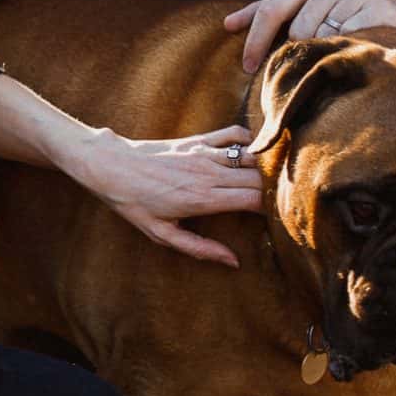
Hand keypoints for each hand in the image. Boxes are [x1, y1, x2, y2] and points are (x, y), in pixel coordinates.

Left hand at [70, 123, 264, 266]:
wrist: (110, 166)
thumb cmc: (134, 203)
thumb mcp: (162, 235)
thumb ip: (200, 248)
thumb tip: (233, 262)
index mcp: (203, 198)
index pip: (254, 200)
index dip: (273, 209)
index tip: (280, 219)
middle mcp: (208, 173)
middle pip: (259, 178)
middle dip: (275, 190)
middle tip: (284, 202)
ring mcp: (204, 152)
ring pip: (252, 156)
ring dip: (267, 167)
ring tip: (277, 181)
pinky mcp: (198, 139)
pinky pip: (234, 133)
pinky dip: (250, 140)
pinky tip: (255, 153)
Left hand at [223, 0, 395, 75]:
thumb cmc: (352, 4)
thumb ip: (275, 10)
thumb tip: (230, 24)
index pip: (271, 10)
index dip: (255, 41)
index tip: (248, 66)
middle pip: (297, 33)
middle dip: (303, 51)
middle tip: (316, 58)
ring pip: (321, 41)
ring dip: (327, 53)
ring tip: (343, 49)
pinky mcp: (376, 11)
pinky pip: (347, 45)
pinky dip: (347, 54)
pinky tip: (357, 49)